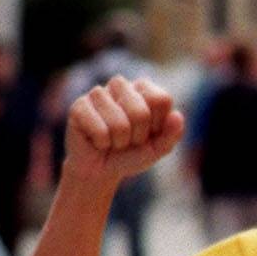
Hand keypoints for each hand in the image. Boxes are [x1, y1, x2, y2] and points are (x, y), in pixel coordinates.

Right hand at [63, 76, 183, 196]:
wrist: (101, 169)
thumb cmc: (131, 154)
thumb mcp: (157, 149)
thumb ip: (171, 134)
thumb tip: (177, 116)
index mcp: (143, 89)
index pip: (161, 99)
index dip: (157, 125)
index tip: (149, 133)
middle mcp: (120, 85)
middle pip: (141, 112)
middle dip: (137, 136)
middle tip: (128, 140)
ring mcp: (98, 93)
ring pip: (119, 123)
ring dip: (118, 141)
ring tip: (112, 140)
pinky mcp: (78, 106)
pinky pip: (99, 130)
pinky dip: (102, 143)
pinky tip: (96, 140)